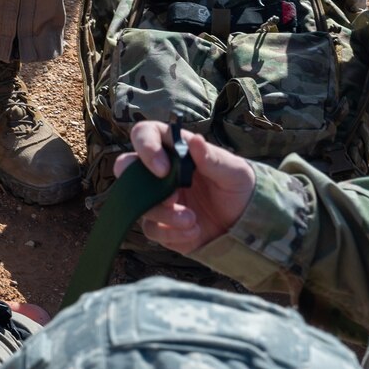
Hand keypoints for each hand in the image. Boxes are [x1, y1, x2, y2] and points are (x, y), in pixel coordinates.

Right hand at [113, 122, 255, 253]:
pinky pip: (152, 229)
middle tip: (171, 198)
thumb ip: (213, 158)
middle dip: (139, 185)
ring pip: (139, 204)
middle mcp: (159, 172)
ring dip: (165, 215)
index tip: (163, 169)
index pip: (144, 134)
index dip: (146, 148)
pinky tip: (194, 231)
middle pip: (125, 167)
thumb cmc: (239, 187)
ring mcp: (156, 199)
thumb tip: (195, 140)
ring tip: (192, 220)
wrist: (244, 222)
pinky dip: (172, 233)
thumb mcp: (235, 171)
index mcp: (174, 148)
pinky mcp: (160, 224)